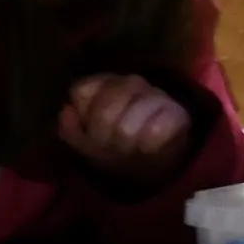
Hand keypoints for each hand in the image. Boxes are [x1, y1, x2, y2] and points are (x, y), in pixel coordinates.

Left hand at [58, 73, 192, 185]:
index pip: (81, 92)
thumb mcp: (87, 143)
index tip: (91, 134)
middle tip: (113, 147)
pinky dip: (148, 146)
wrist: (159, 162)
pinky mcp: (177, 113)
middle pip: (103, 114)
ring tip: (131, 149)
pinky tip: (149, 148)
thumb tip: (66, 111)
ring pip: (127, 127)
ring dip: (126, 146)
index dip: (83, 120)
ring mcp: (155, 94)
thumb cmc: (118, 147)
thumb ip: (70, 130)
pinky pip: (154, 132)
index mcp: (104, 83)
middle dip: (103, 139)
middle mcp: (129, 82)